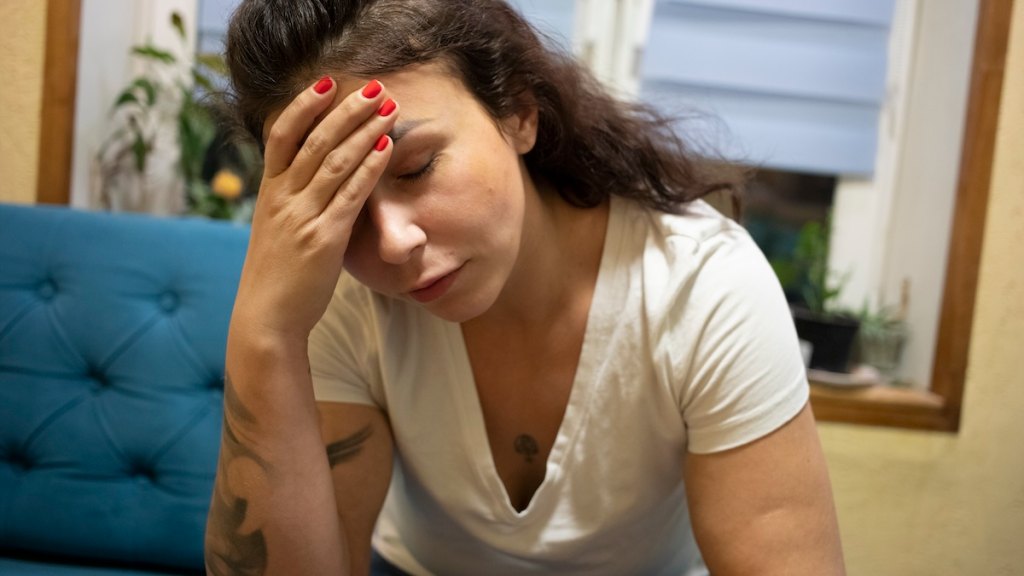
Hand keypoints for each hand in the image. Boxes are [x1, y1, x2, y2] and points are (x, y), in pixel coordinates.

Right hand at [231, 77, 397, 343]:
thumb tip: (312, 180)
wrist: (266, 319)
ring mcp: (301, 217)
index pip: (280, 136)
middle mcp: (282, 198)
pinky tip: (386, 149)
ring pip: (334, 162)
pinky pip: (349, 195)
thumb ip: (293, 202)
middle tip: (375, 88)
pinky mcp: (323, 239)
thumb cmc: (277, 277)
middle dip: (346, 110)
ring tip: (389, 108)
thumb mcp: (277, 230)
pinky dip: (368, 168)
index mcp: (268, 193)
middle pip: (314, 140)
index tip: (326, 82)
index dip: (303, 106)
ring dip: (365, 131)